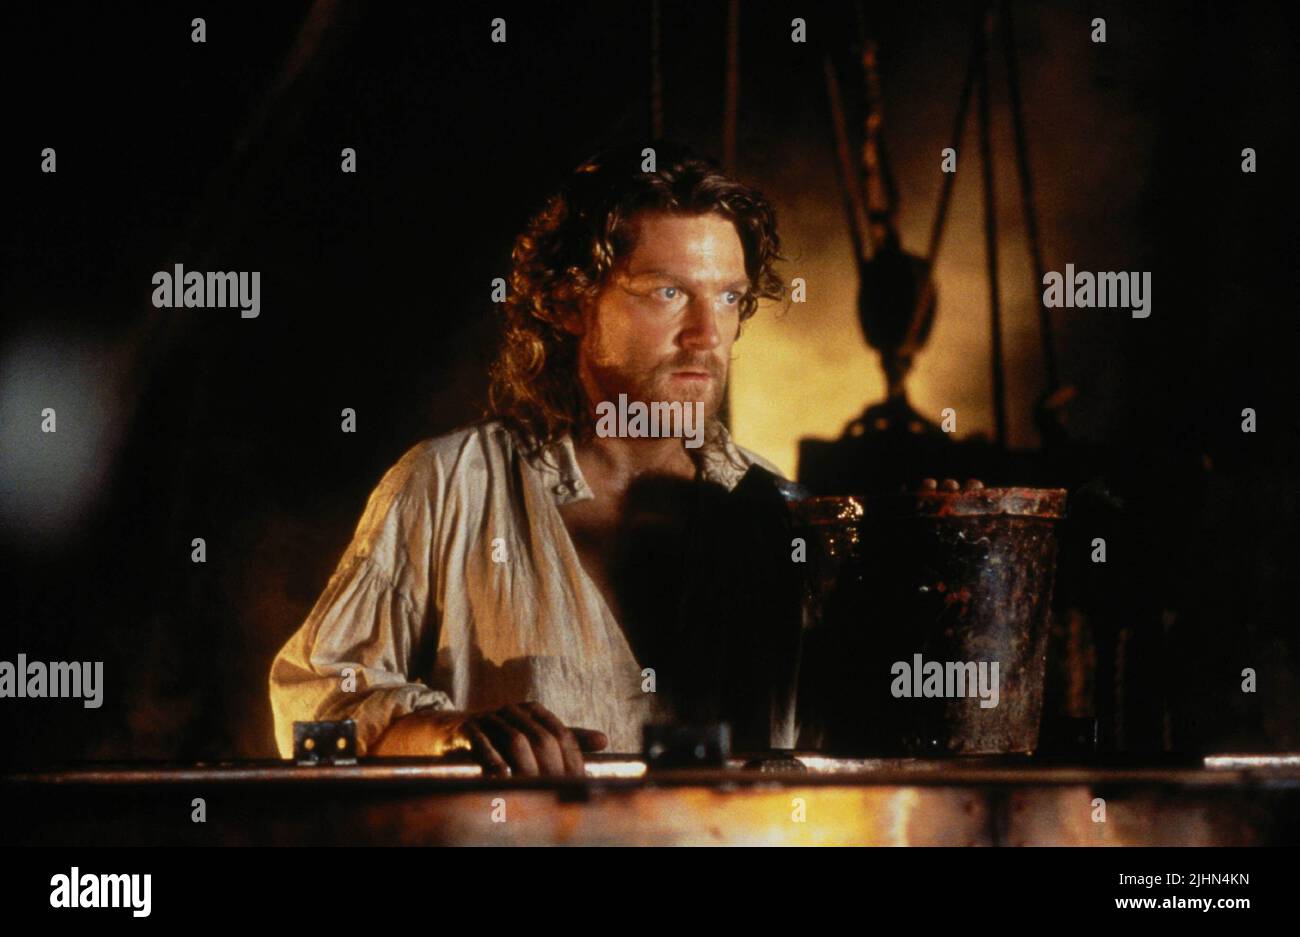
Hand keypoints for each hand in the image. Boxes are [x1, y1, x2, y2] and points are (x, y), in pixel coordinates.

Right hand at [374, 701, 606, 777]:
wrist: (451, 731)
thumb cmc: (499, 736)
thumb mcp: (532, 736)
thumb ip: (567, 739)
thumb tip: (605, 740)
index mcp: (534, 711)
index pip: (560, 733)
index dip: (571, 757)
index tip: (578, 781)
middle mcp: (514, 710)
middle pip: (540, 737)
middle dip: (550, 765)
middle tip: (557, 789)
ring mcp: (491, 717)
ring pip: (514, 740)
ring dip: (524, 764)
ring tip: (532, 786)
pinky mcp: (468, 728)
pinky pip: (482, 742)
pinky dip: (492, 759)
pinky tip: (500, 775)